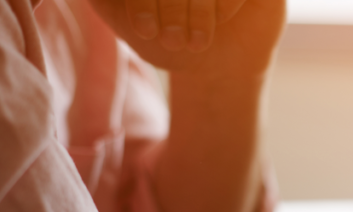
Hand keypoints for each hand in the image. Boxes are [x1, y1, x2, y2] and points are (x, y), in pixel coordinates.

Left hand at [89, 0, 284, 73]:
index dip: (144, 3)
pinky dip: (227, 0)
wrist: (217, 64)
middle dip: (172, 6)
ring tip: (195, 42)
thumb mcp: (126, 19)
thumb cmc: (167, 37)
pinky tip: (222, 19)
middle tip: (172, 41)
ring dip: (199, 8)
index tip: (143, 30)